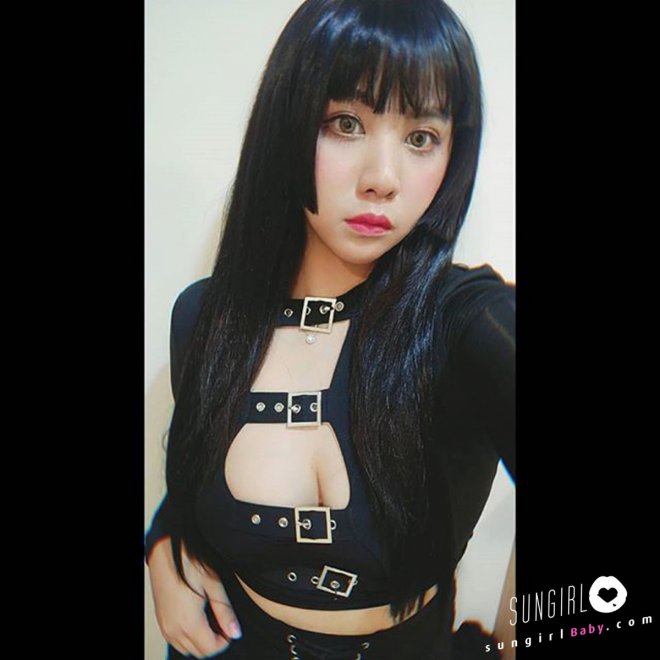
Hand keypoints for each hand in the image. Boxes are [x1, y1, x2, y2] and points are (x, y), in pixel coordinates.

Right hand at [148, 537, 241, 657]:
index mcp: (188, 623)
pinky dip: (187, 635)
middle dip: (213, 642)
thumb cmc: (188, 562)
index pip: (210, 649)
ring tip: (210, 618)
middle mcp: (173, 629)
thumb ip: (225, 612)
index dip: (225, 640)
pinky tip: (196, 616)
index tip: (231, 627)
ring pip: (186, 648)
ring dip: (200, 640)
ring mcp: (164, 626)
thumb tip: (236, 632)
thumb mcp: (213, 585)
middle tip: (222, 622)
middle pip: (198, 652)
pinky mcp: (160, 620)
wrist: (165, 551)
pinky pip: (175, 639)